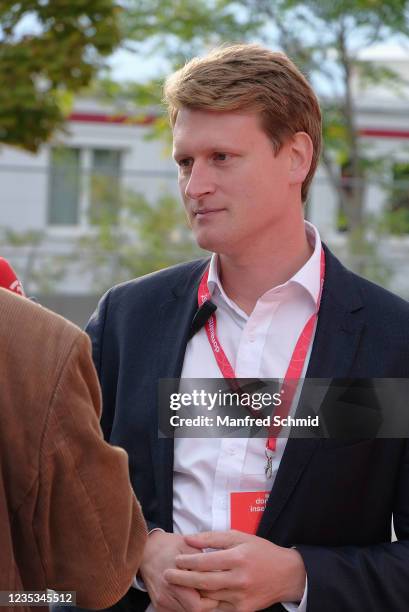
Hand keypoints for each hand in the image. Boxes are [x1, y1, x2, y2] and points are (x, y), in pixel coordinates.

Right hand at [139, 530, 217, 611]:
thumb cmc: (170, 546)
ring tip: (200, 589)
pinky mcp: (158, 604)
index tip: (216, 588)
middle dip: (205, 603)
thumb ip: (203, 561)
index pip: (197, 605)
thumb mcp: (189, 546)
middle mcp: (165, 594)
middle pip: (193, 611)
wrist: (147, 549)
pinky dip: (186, 606)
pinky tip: (190, 593)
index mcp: (173, 579)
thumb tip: (220, 570)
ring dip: (196, 605)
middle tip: (211, 589)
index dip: (210, 599)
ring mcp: (161, 601)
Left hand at [164, 530, 305, 611]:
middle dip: (182, 579)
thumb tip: (189, 538)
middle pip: (204, 582)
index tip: (175, 560)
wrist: (286, 574)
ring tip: (176, 587)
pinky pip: (218, 609)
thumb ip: (213, 538)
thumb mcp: (239, 537)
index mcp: (238, 558)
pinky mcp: (243, 610)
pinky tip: (193, 598)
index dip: (187, 561)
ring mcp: (241, 597)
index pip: (206, 561)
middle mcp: (239, 579)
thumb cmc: (261, 551)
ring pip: (209, 598)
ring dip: (190, 593)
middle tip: (166, 575)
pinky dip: (204, 604)